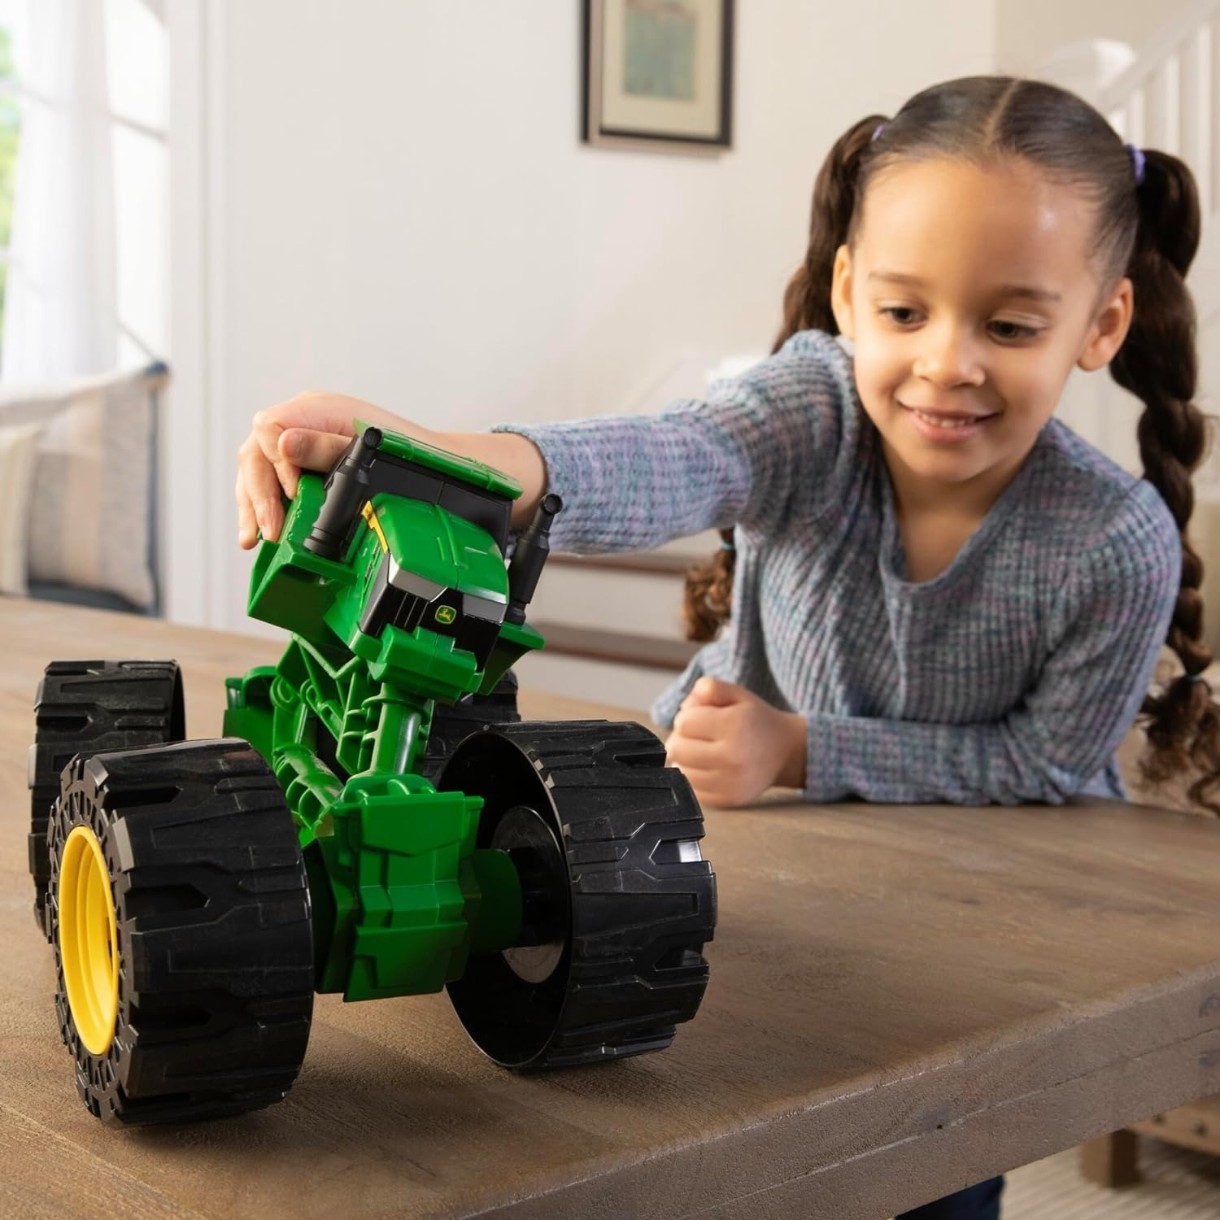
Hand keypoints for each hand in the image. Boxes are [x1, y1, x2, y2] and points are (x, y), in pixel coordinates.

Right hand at [236, 391, 422, 547]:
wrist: (436, 464)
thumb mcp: (366, 449)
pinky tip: (261, 531)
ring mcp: (302, 443)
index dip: (275, 462)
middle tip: (268, 530)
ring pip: (258, 470)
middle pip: (257, 453)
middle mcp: (304, 422)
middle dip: (258, 495)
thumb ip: (325, 447)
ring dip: (253, 506)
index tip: (291, 491)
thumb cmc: (407, 452)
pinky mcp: (304, 466)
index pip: (268, 428)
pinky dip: (265, 507)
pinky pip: (272, 484)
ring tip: (254, 539)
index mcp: (317, 408)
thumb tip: (284, 444)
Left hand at [666, 677, 806, 807]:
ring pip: (680, 770)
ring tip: (703, 751)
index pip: (684, 723)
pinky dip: (694, 777)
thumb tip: (684, 707)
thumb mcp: (737, 694)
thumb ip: (709, 688)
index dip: (687, 717)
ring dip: (685, 759)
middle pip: (677, 749)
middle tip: (698, 735)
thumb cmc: (756, 721)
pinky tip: (708, 767)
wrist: (787, 752)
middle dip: (682, 738)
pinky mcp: (728, 800)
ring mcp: (730, 783)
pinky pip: (691, 789)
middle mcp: (732, 758)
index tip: (700, 718)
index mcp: (734, 726)